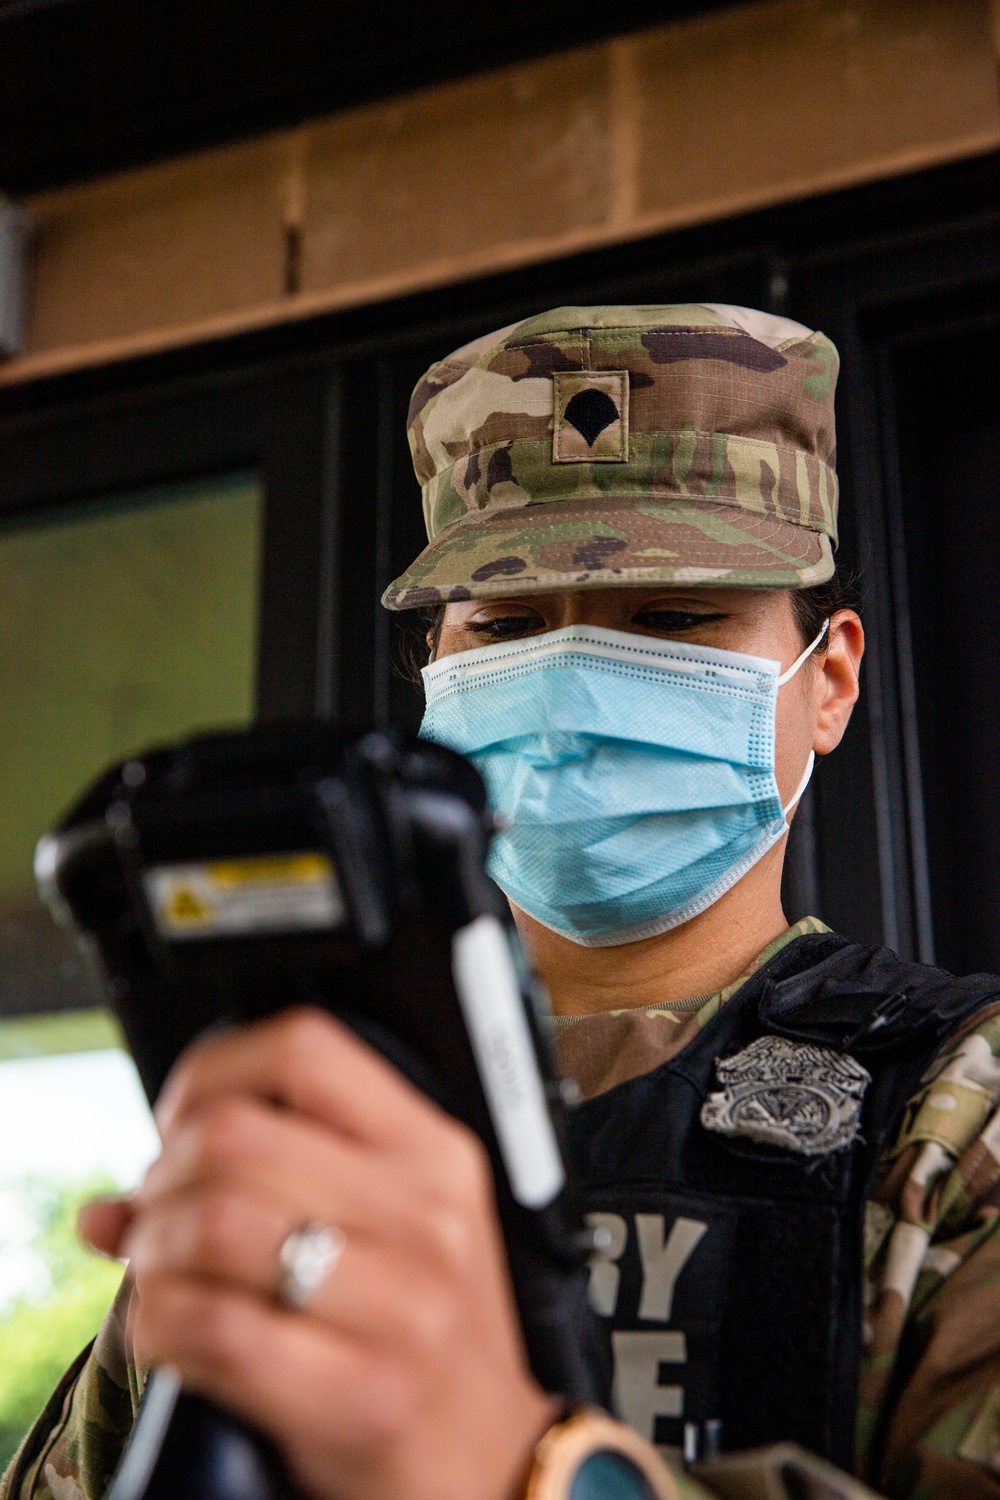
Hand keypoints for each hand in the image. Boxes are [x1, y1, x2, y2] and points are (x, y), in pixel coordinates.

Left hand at [80, 1009, 555, 1499]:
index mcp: (434, 1152)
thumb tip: (106, 1211)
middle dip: (163, 1175)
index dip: (214, 1072)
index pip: (306, 1049)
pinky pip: (211, 1327)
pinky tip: (173, 1331)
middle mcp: (426, 1214)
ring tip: (164, 1274)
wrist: (493, 1461)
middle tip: (160, 1214)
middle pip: (235, 1137)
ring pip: (213, 1224)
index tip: (182, 1122)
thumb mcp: (392, 1232)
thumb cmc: (427, 1336)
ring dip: (155, 1250)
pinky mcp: (361, 1393)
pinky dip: (160, 1323)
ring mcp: (401, 1305)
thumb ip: (269, 1186)